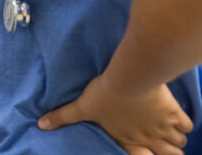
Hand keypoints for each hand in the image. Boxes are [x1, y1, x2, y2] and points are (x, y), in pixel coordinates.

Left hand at [38, 75, 192, 154]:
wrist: (129, 79)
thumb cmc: (104, 94)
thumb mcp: (81, 107)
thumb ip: (62, 117)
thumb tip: (41, 125)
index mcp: (127, 138)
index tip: (146, 152)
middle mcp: (148, 137)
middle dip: (168, 151)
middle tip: (164, 146)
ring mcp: (163, 126)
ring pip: (178, 142)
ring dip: (175, 139)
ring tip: (171, 132)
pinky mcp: (174, 113)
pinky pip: (187, 125)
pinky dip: (185, 124)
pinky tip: (178, 118)